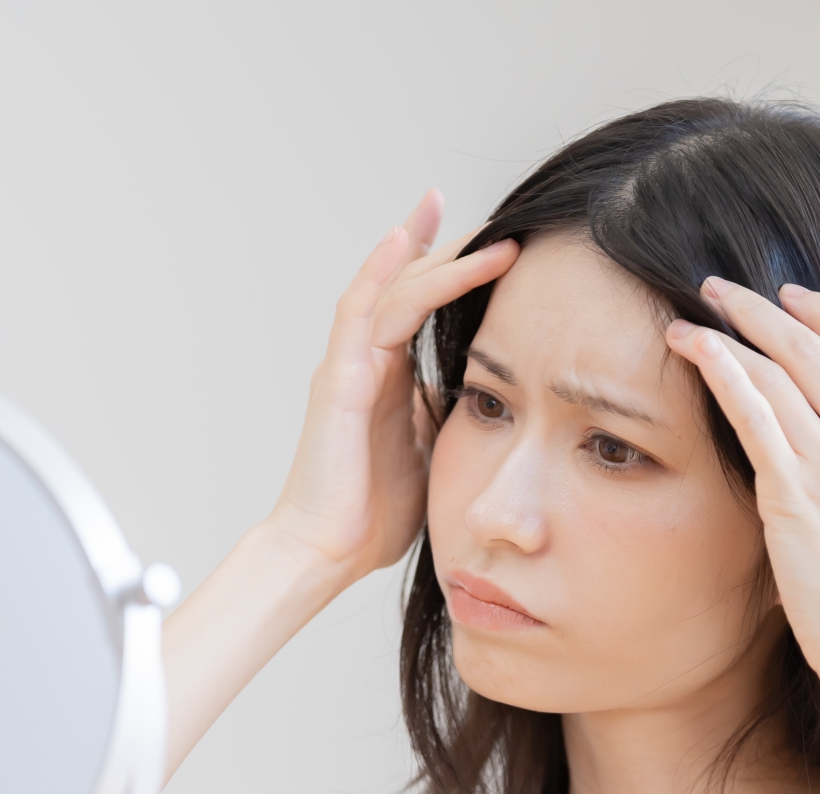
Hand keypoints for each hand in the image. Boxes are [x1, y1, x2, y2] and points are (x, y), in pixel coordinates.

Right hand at [267, 193, 518, 586]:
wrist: (327, 553)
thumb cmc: (372, 515)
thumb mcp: (430, 454)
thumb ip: (446, 417)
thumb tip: (490, 398)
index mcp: (387, 378)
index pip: (421, 307)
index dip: (449, 267)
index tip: (489, 235)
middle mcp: (365, 362)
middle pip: (408, 285)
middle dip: (448, 245)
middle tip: (492, 215)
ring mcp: (349, 366)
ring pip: (393, 290)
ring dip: (437, 256)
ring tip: (481, 227)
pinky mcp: (338, 380)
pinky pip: (359, 313)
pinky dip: (380, 272)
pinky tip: (403, 238)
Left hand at [664, 279, 819, 687]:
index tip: (790, 295)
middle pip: (814, 350)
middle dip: (761, 311)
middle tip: (720, 286)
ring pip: (777, 375)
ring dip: (727, 337)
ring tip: (688, 319)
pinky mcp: (791, 492)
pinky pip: (753, 415)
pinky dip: (722, 374)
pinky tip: (695, 350)